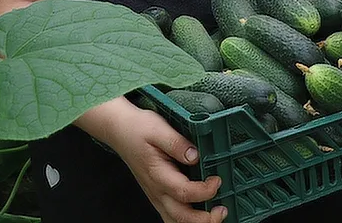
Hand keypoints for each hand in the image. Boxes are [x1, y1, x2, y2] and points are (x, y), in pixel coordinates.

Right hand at [98, 104, 226, 222]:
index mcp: (157, 174)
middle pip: (181, 216)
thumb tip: (195, 156)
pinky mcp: (158, 195)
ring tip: (215, 215)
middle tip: (222, 209)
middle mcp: (157, 190)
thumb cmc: (138, 128)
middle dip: (205, 219)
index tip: (217, 180)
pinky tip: (201, 215)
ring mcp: (156, 196)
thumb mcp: (158, 128)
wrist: (119, 130)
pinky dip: (187, 220)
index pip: (184, 192)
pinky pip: (172, 217)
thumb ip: (177, 143)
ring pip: (176, 221)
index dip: (204, 190)